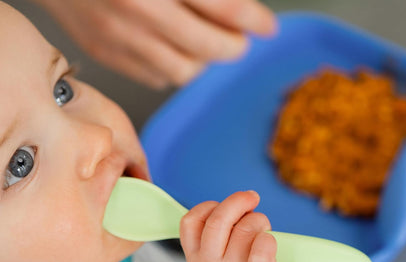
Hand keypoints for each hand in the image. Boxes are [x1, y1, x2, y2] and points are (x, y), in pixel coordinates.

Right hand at [34, 0, 275, 87]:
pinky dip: (173, 70)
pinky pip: (156, 78)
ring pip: (184, 72)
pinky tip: (174, 53)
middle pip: (209, 48)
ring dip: (204, 63)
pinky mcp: (106, 53)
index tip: (267, 28)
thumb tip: (236, 7)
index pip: (226, 7)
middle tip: (240, 42)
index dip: (254, 20)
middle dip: (234, 47)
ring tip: (206, 47)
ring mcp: (120, 36)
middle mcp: (139, 8)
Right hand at [180, 191, 308, 261]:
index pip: (189, 222)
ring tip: (263, 229)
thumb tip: (235, 204)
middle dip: (236, 201)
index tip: (223, 206)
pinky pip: (263, 248)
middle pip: (217, 221)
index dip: (207, 206)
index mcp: (195, 261)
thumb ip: (211, 241)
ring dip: (258, 220)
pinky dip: (268, 237)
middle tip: (252, 197)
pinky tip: (270, 240)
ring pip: (244, 230)